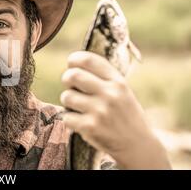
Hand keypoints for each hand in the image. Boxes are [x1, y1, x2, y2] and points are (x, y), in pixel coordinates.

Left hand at [60, 51, 170, 168]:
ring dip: (68, 102)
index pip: (89, 60)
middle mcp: (110, 94)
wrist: (137, 145)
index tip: (71, 64)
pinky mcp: (90, 127)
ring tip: (79, 107)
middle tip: (71, 86)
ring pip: (66, 96)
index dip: (74, 59)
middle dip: (67, 79)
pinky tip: (81, 122)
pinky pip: (67, 117)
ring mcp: (100, 111)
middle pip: (72, 75)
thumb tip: (72, 66)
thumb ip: (102, 78)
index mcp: (118, 82)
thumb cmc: (125, 114)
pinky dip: (70, 120)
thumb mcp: (122, 91)